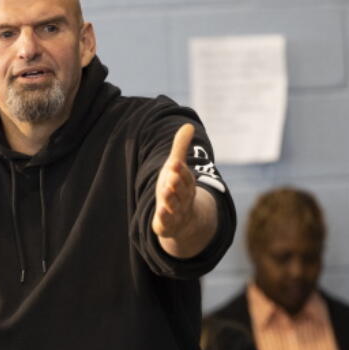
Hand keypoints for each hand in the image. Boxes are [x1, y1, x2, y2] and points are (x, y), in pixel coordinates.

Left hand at [152, 123, 198, 240]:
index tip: (175, 163)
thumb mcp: (176, 168)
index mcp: (186, 183)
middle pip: (182, 190)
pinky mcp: (168, 224)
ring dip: (171, 199)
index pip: (186, 176)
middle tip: (171, 176)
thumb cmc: (176, 188)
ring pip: (176, 206)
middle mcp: (184, 198)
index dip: (181, 170)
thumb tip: (188, 125)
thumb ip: (180, 148)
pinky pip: (168, 222)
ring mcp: (177, 212)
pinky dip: (165, 218)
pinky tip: (160, 213)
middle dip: (177, 183)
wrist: (184, 220)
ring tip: (165, 191)